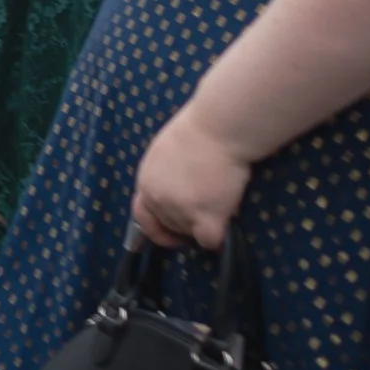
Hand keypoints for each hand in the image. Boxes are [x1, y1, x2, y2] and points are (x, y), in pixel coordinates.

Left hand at [130, 105, 253, 251]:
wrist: (220, 127)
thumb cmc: (200, 132)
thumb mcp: (165, 154)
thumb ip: (163, 178)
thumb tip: (175, 196)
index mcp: (146, 182)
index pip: (142, 217)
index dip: (157, 227)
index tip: (172, 232)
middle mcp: (157, 198)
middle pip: (171, 227)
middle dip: (189, 222)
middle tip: (209, 205)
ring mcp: (179, 209)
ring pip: (192, 235)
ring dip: (206, 225)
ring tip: (221, 200)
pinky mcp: (205, 216)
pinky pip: (209, 241)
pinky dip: (219, 237)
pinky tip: (227, 221)